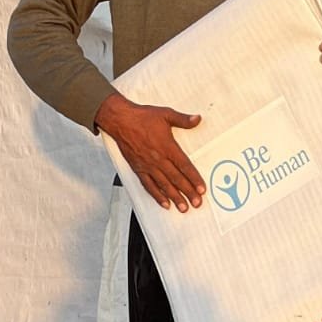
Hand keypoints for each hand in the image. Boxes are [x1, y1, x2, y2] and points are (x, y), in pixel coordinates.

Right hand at [96, 92, 203, 210]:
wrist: (121, 120)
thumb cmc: (142, 117)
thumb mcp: (166, 114)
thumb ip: (183, 120)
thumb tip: (197, 119)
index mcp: (167, 147)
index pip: (184, 166)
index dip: (194, 179)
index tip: (201, 189)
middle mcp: (158, 159)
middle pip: (176, 179)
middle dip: (188, 192)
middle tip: (197, 203)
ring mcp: (148, 166)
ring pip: (164, 185)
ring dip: (174, 197)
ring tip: (183, 207)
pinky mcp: (138, 169)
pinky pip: (149, 185)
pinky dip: (157, 195)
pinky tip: (164, 203)